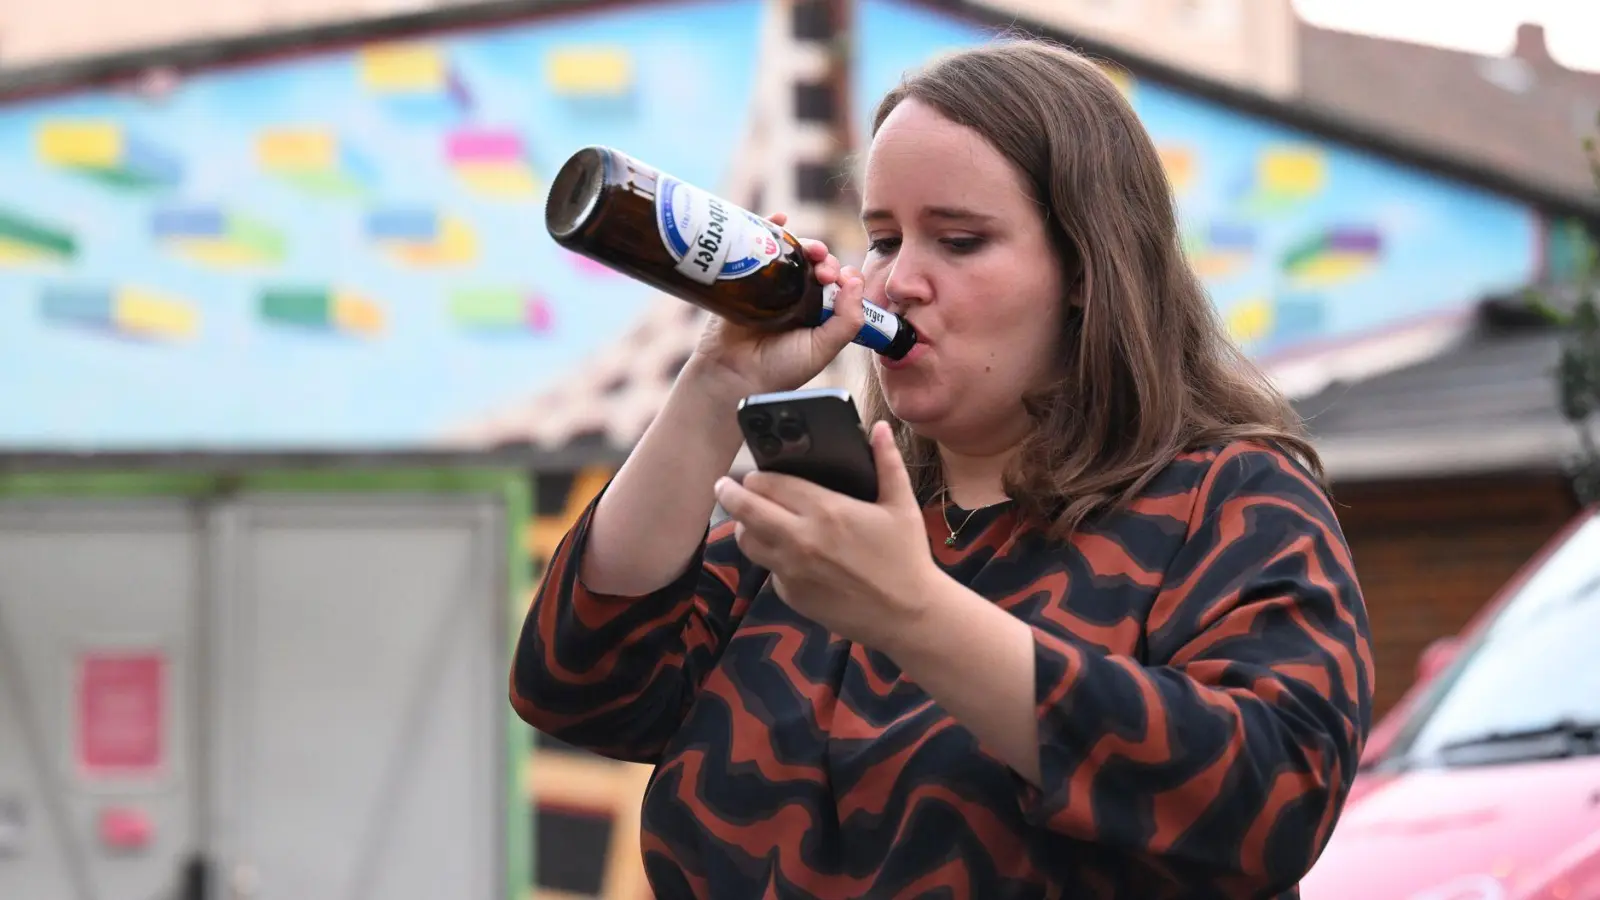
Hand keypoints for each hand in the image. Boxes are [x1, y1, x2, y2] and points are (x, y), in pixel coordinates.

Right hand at [686, 211, 866, 400]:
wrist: (733, 376)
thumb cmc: (778, 369)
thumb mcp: (823, 349)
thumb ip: (847, 320)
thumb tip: (856, 281)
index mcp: (817, 312)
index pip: (837, 283)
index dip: (843, 276)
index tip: (841, 281)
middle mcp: (795, 296)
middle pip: (815, 264)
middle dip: (825, 260)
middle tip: (824, 272)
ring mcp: (770, 285)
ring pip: (791, 253)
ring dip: (805, 243)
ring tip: (810, 250)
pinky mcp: (744, 277)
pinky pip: (758, 246)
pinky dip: (769, 227)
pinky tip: (779, 220)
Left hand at [713, 421, 940, 650]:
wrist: (908, 616)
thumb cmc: (907, 557)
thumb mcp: (901, 505)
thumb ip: (887, 462)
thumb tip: (879, 427)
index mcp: (825, 510)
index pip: (770, 484)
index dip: (757, 476)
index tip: (754, 473)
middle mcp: (800, 539)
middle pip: (746, 509)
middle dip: (730, 494)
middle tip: (725, 487)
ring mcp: (791, 570)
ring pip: (747, 541)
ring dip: (744, 526)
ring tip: (750, 520)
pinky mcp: (791, 595)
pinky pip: (769, 570)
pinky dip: (771, 558)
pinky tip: (786, 553)